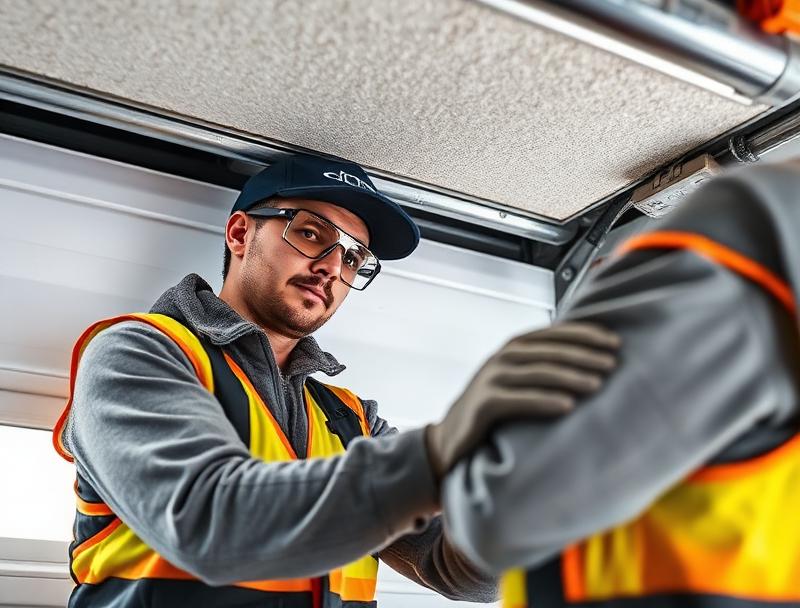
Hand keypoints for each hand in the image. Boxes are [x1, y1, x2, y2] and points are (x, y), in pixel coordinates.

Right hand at [425, 322, 620, 479]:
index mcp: (514, 346)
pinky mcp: (484, 403)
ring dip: (570, 377)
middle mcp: (502, 357)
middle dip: (584, 355)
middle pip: (550, 351)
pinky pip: (519, 399)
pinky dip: (545, 401)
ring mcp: (492, 378)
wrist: (453, 434)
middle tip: (613, 364)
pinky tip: (568, 406)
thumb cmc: (495, 405)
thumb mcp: (518, 377)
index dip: (586, 334)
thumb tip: (592, 358)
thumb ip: (544, 364)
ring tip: (598, 384)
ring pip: (538, 373)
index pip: (555, 333)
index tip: (615, 342)